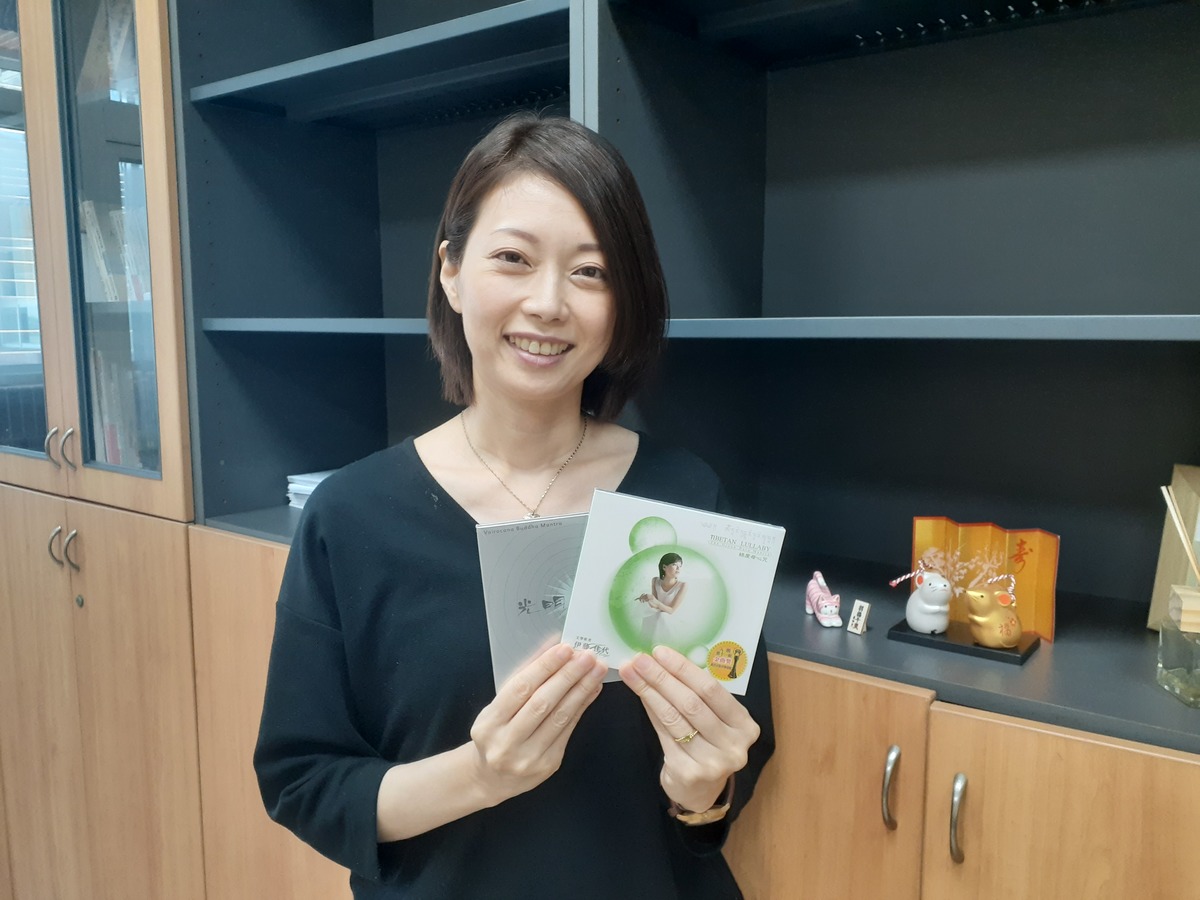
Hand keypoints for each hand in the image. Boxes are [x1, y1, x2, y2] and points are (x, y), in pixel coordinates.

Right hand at [469, 643, 605, 805]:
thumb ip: (524, 675)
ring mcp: (529, 757)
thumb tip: (552, 646)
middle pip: (543, 703)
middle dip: (568, 676)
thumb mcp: (499, 705)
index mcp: (490, 723)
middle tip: (587, 657)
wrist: (492, 777)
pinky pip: (568, 730)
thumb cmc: (496, 732)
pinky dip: (582, 706)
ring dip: (581, 690)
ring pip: (560, 717)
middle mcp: (507, 743)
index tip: (565, 648)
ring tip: (596, 670)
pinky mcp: (549, 764)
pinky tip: (591, 690)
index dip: (545, 667)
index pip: (520, 689)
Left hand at [619, 645, 759, 813]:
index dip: (683, 668)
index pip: (711, 689)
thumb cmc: (707, 745)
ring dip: (650, 691)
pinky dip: (650, 711)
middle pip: (691, 703)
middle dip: (662, 677)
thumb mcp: (713, 720)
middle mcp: (733, 745)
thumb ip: (697, 696)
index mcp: (744, 725)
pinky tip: (639, 696)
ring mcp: (712, 762)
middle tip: (639, 659)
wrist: (700, 791)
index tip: (660, 652)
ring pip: (675, 718)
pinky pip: (664, 734)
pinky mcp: (689, 773)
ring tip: (631, 673)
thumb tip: (662, 661)